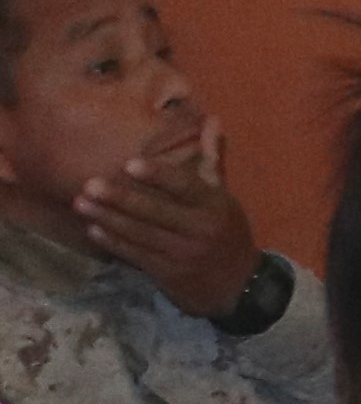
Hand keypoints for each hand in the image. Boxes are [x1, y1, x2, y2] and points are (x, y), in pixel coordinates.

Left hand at [71, 122, 268, 322]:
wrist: (237, 283)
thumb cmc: (224, 231)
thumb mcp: (223, 196)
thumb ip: (211, 159)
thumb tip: (212, 119)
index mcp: (215, 205)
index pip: (185, 187)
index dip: (158, 176)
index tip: (129, 164)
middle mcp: (200, 228)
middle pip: (156, 211)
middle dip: (122, 198)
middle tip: (90, 184)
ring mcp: (183, 253)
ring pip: (141, 233)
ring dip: (109, 218)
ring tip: (80, 203)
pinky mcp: (169, 272)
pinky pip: (137, 254)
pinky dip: (114, 242)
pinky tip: (93, 229)